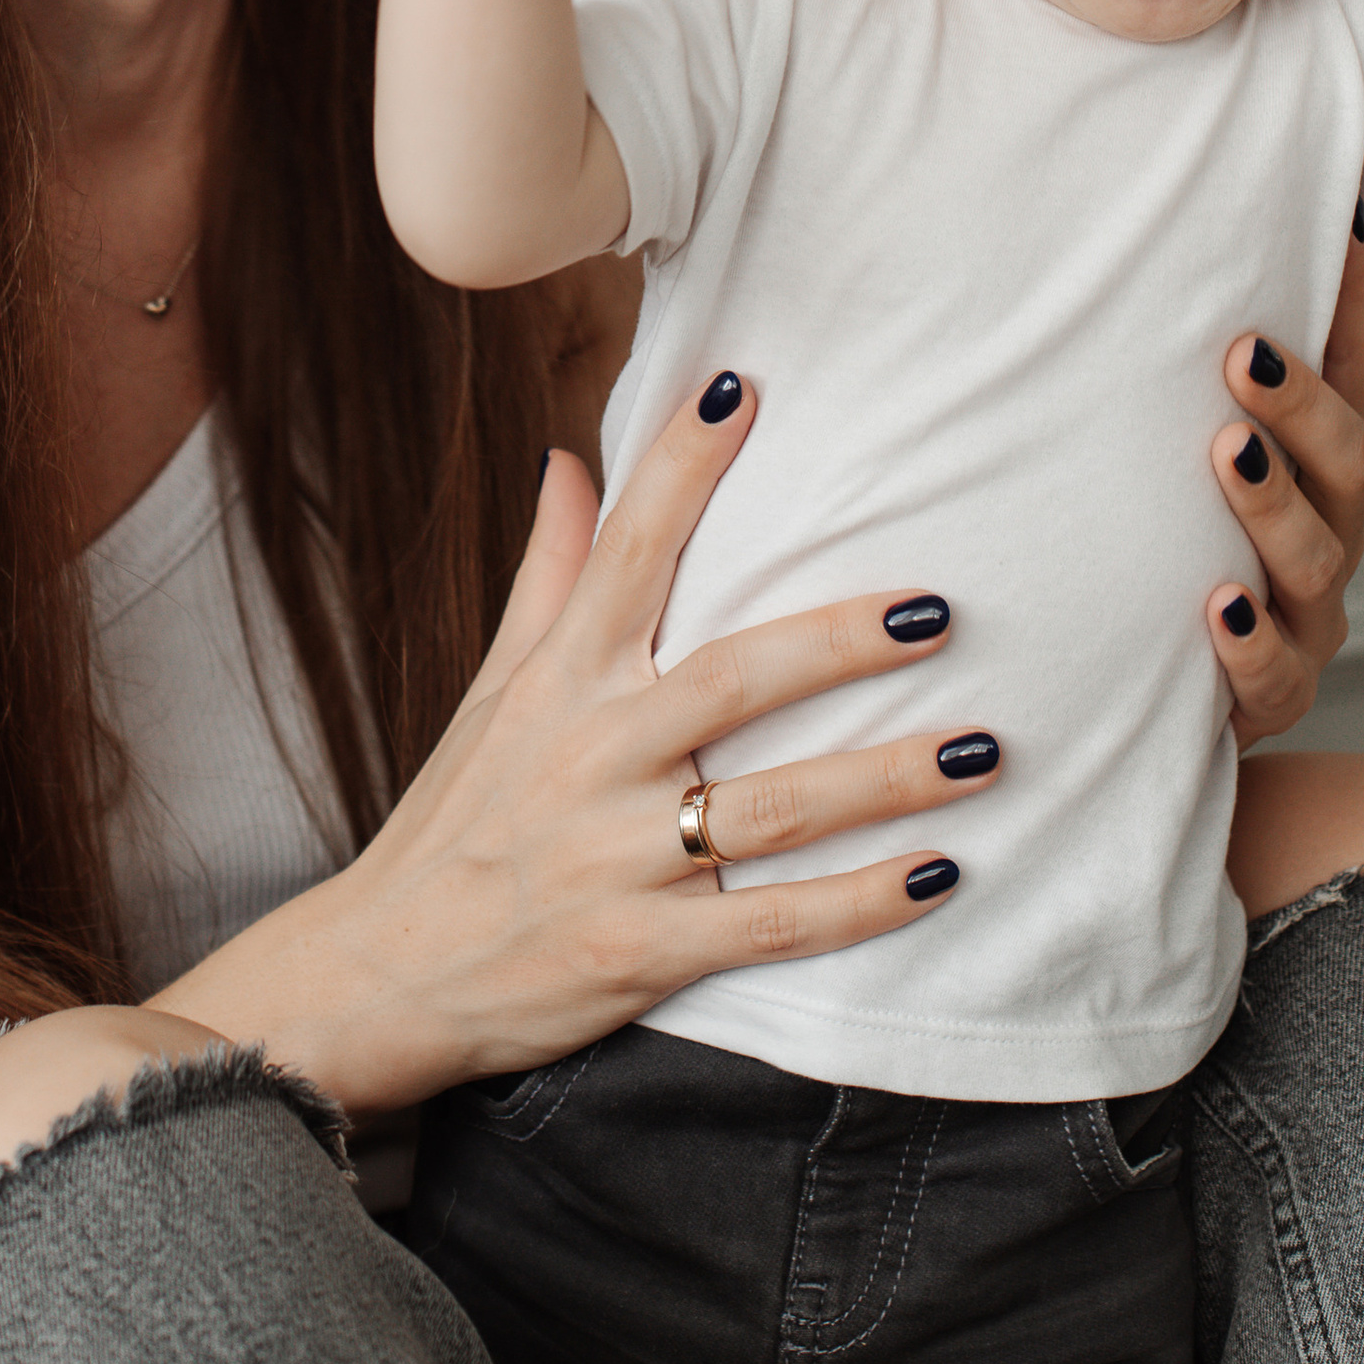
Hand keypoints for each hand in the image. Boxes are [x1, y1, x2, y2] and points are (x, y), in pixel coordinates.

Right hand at [164, 377, 989, 1116]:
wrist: (380, 976)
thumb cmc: (454, 818)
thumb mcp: (491, 689)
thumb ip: (546, 575)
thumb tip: (570, 460)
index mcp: (560, 679)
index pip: (626, 548)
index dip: (681, 466)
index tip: (743, 388)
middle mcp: (592, 755)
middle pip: (734, 681)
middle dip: (840, 642)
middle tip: (939, 607)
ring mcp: (617, 858)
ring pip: (775, 809)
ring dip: (886, 779)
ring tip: (983, 749)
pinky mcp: (642, 952)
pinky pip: (771, 925)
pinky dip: (859, 904)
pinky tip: (938, 876)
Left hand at [1204, 226, 1363, 746]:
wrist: (1162, 701)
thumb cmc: (1161, 549)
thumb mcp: (1172, 460)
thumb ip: (1170, 377)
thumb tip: (1124, 251)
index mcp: (1314, 469)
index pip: (1351, 375)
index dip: (1353, 306)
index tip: (1341, 226)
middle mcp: (1327, 533)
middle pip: (1346, 460)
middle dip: (1299, 404)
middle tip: (1244, 353)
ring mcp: (1307, 618)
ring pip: (1314, 559)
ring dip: (1273, 503)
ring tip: (1229, 454)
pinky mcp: (1275, 695)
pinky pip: (1273, 673)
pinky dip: (1249, 639)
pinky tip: (1218, 606)